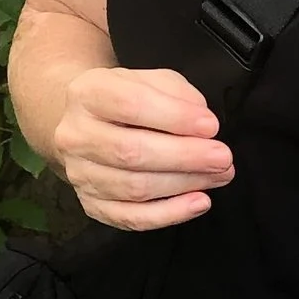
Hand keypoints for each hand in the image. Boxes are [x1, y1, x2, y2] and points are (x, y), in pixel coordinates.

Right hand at [50, 63, 232, 229]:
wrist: (88, 122)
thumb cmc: (128, 99)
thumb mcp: (152, 80)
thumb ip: (177, 94)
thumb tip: (202, 125)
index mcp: (88, 94)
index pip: (130, 104)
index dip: (175, 117)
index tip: (211, 126)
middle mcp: (75, 135)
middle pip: (131, 152)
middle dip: (185, 157)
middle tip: (222, 157)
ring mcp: (79, 174)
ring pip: (134, 188)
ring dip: (184, 184)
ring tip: (218, 176)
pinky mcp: (90, 204)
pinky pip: (130, 217)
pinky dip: (168, 214)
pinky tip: (198, 202)